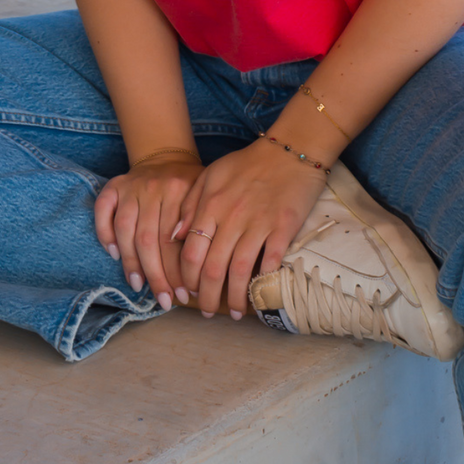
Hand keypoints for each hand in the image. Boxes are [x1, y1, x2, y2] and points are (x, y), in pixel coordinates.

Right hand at [94, 159, 202, 310]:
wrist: (166, 156)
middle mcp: (153, 187)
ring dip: (130, 262)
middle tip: (164, 300)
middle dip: (156, 275)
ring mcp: (131, 186)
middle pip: (149, 240)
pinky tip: (113, 254)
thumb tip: (193, 260)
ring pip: (125, 231)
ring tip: (138, 285)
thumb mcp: (204, 196)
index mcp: (179, 189)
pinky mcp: (113, 186)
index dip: (177, 272)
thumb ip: (198, 222)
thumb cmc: (188, 185)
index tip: (183, 296)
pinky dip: (104, 233)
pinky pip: (103, 211)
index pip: (174, 240)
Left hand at [174, 142, 326, 318]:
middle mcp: (232, 217)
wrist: (289, 151)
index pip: (192, 252)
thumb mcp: (211, 175)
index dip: (188, 279)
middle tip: (207, 311)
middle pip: (213, 268)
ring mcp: (259, 223)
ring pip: (240, 272)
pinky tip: (259, 294)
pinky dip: (263, 282)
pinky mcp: (284, 227)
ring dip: (236, 298)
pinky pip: (270, 262)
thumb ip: (190, 203)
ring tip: (236, 313)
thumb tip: (175, 236)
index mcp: (211, 204)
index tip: (188, 292)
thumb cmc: (248, 163)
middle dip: (207, 297)